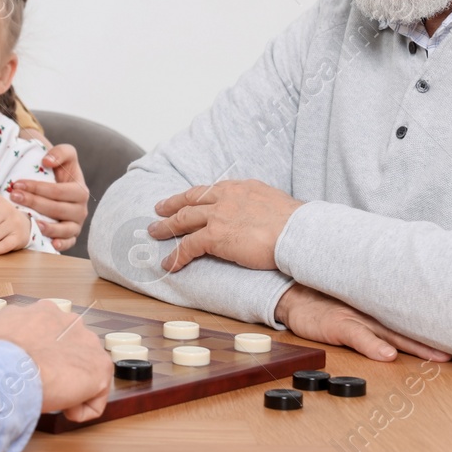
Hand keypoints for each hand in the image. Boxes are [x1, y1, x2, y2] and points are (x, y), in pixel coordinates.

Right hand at [0, 300, 110, 422]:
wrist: (12, 367)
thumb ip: (7, 328)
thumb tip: (7, 338)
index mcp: (46, 312)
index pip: (52, 332)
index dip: (42, 354)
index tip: (31, 368)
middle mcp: (71, 322)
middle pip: (72, 350)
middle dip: (60, 368)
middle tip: (42, 383)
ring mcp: (90, 344)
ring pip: (84, 373)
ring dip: (70, 388)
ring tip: (52, 397)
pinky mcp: (101, 369)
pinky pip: (94, 399)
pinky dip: (78, 409)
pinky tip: (63, 409)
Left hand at [7, 137, 88, 252]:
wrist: (62, 185)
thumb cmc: (61, 171)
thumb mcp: (65, 155)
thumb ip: (60, 152)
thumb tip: (47, 161)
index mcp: (80, 190)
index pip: (58, 191)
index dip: (37, 188)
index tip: (17, 183)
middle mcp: (80, 209)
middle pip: (57, 209)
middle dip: (34, 202)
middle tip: (13, 196)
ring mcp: (76, 224)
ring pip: (64, 228)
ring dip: (48, 226)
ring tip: (32, 221)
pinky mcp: (71, 236)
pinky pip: (69, 243)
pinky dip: (62, 244)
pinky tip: (52, 242)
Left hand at [147, 180, 303, 271]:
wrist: (297, 231)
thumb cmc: (295, 223)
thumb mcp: (275, 203)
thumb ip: (260, 206)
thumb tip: (261, 216)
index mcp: (240, 188)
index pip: (210, 190)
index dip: (195, 196)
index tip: (186, 199)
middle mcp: (225, 197)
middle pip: (191, 200)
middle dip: (172, 205)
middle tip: (159, 209)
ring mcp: (218, 216)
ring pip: (183, 220)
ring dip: (166, 227)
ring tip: (154, 233)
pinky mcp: (215, 236)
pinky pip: (188, 246)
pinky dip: (176, 255)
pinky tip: (169, 263)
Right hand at [275, 284, 450, 363]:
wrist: (293, 294)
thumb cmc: (328, 300)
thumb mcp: (361, 304)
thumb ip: (385, 311)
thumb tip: (414, 317)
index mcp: (383, 308)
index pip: (418, 317)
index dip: (443, 326)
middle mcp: (376, 312)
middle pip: (413, 327)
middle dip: (440, 339)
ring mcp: (358, 317)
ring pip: (393, 332)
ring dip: (415, 345)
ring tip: (438, 356)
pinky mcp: (338, 324)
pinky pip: (358, 336)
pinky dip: (373, 346)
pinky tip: (387, 355)